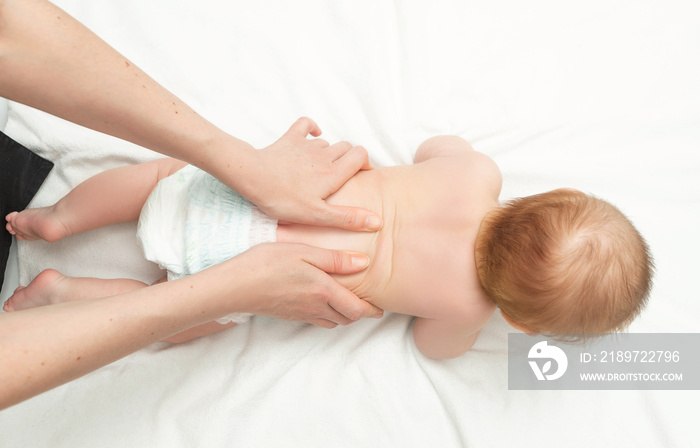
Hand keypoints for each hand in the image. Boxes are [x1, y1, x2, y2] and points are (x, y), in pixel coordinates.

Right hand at [231, 243, 382, 327]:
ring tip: (346, 301)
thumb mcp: (304, 252)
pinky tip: (320, 300)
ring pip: (330, 322)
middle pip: (346, 319)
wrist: (235, 286)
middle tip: (367, 303)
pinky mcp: (287, 315)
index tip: (381, 309)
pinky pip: (314, 320)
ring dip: (342, 315)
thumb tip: (363, 263)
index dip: (371, 311)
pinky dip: (325, 314)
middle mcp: (314, 308)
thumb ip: (335, 259)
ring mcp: (300, 314)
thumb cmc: (267, 263)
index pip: (356, 310)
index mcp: (323, 292)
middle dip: (358, 313)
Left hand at [240, 117, 382, 231]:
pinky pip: (305, 125)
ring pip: (327, 142)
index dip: (365, 163)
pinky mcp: (290, 139)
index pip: (361, 155)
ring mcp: (306, 145)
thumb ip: (347, 218)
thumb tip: (377, 221)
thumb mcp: (317, 216)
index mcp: (334, 173)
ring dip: (329, 151)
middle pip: (347, 147)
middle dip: (349, 158)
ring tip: (322, 167)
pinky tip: (311, 136)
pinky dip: (312, 129)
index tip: (361, 175)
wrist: (253, 177)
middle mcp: (324, 155)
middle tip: (342, 175)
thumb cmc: (283, 199)